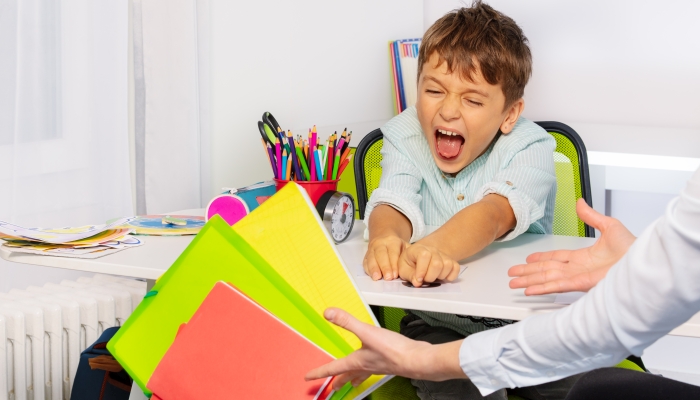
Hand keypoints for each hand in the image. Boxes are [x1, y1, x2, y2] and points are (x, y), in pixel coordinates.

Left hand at [305, 308, 464, 388]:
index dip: (319, 371)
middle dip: (338, 381)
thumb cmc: (394, 350)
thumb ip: (347, 322)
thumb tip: (328, 313)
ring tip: (350, 381)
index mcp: (357, 361)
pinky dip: (369, 369)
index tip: (308, 377)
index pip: (334, 367)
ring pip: (361, 374)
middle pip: (348, 375)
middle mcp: (366, 365)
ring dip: (353, 377)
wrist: (417, 360)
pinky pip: (374, 369)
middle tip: (331, 387)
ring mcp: (378, 366)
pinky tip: (375, 365)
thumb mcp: (367, 332)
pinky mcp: (390, 363)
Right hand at [364, 235, 407, 280]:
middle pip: (381, 254)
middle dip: (384, 267)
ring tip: (377, 278)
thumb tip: (415, 269)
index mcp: (392, 241)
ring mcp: (372, 249)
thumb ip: (409, 256)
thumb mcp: (406, 246)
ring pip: (371, 258)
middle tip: (388, 278)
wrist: (384, 237)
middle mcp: (380, 243)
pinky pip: (366, 261)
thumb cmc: (397, 246)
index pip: (392, 252)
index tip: (395, 274)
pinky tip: (372, 275)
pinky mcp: (366, 255)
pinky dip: (368, 269)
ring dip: (374, 268)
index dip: (394, 264)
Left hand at [398, 243, 459, 287]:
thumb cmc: (409, 263)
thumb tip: (417, 282)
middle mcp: (432, 250)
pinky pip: (456, 268)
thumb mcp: (403, 268)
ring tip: (432, 277)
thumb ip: (409, 275)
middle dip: (430, 277)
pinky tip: (442, 277)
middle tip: (424, 279)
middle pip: (437, 264)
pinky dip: (450, 276)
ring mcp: (443, 255)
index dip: (422, 270)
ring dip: (440, 276)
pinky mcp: (450, 261)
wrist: (418, 257)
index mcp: (419, 249)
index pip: (425, 256)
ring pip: (448, 265)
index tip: (418, 279)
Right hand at [508, 199, 635, 294]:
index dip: (541, 258)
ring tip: (513, 283)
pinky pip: (556, 286)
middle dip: (528, 272)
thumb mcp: (610, 226)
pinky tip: (528, 289)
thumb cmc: (635, 249)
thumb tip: (580, 202)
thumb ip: (591, 216)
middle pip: (546, 270)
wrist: (645, 262)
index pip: (556, 258)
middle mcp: (578, 269)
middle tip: (512, 275)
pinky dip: (541, 288)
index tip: (528, 259)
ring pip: (546, 278)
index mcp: (584, 257)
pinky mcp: (581, 284)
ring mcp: (578, 277)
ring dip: (528, 280)